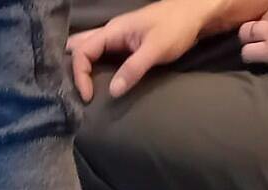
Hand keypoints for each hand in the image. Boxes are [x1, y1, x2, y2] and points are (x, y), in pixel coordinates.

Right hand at [68, 0, 212, 99]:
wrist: (195, 14)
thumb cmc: (176, 27)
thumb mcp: (155, 49)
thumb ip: (133, 69)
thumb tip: (112, 92)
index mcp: (113, 30)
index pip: (82, 52)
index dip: (80, 75)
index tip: (88, 97)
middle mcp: (110, 32)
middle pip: (79, 46)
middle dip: (72, 68)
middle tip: (73, 90)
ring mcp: (117, 37)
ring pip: (88, 48)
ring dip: (81, 66)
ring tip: (79, 87)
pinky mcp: (124, 44)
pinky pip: (100, 54)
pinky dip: (92, 66)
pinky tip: (94, 79)